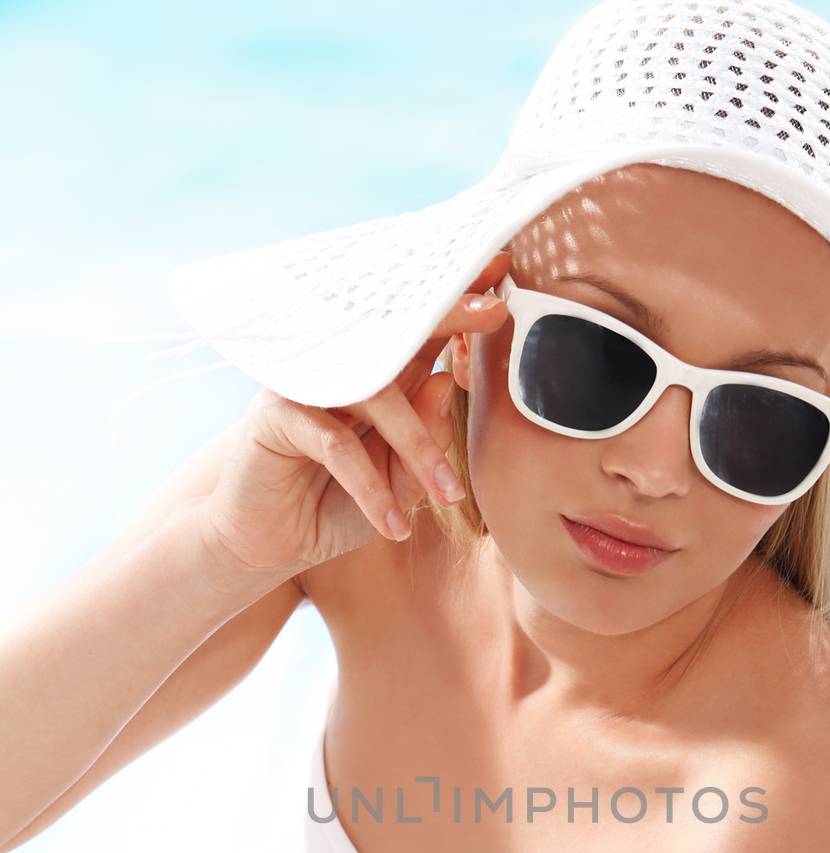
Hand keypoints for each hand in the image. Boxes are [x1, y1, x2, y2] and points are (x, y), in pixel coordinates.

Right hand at [198, 251, 511, 577]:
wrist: (269, 545)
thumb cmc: (333, 509)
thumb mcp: (399, 486)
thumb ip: (425, 442)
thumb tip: (446, 383)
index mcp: (376, 379)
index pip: (420, 334)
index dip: (459, 305)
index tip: (503, 273)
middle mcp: (340, 370)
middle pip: (397, 334)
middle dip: (449, 317)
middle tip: (494, 309)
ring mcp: (306, 385)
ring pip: (375, 395)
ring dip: (418, 447)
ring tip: (448, 496)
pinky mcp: (276, 416)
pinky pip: (335, 444)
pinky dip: (371, 489)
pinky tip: (393, 526)